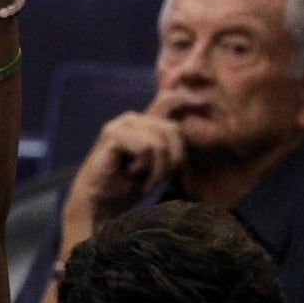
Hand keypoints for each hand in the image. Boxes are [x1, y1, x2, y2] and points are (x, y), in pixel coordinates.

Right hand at [64, 90, 191, 223]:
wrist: (98, 205)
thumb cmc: (127, 187)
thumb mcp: (157, 165)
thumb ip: (170, 146)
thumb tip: (195, 126)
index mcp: (143, 123)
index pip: (169, 100)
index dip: (188, 98)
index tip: (205, 103)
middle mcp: (132, 119)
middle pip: (172, 129)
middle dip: (172, 160)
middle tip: (156, 180)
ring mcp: (121, 125)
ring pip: (161, 142)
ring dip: (158, 169)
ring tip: (143, 181)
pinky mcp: (113, 135)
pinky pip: (148, 148)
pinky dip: (146, 168)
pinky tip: (132, 176)